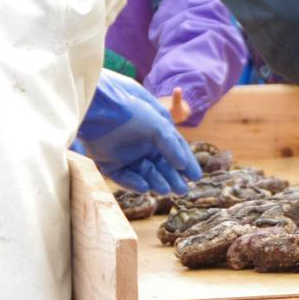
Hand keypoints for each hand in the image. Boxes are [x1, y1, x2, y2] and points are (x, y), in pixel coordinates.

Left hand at [78, 69, 201, 193]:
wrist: (102, 109)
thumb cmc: (133, 112)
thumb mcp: (159, 126)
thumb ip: (172, 145)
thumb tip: (183, 164)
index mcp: (156, 132)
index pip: (174, 150)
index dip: (186, 163)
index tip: (196, 177)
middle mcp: (142, 144)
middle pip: (160, 165)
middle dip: (172, 177)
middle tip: (182, 191)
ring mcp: (125, 154)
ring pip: (144, 173)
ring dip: (156, 182)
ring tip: (165, 190)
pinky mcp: (109, 162)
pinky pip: (123, 177)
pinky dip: (134, 182)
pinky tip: (144, 186)